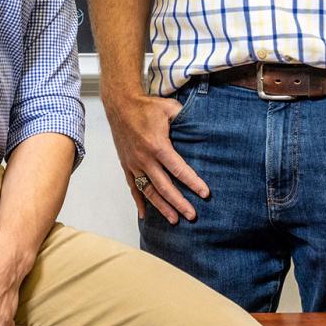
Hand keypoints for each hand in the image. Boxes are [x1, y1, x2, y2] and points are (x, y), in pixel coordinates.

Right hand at [104, 92, 208, 224]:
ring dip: (162, 207)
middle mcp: (144, 158)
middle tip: (192, 215)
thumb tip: (204, 125)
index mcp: (157, 145)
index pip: (178, 168)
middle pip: (164, 186)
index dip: (192, 182)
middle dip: (179, 202)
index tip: (204, 194)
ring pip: (149, 191)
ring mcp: (134, 164)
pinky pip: (133, 188)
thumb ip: (185, 119)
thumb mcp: (169, 108)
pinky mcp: (126, 166)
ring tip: (174, 220)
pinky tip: (145, 215)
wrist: (121, 106)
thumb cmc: (147, 107)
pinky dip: (139, 202)